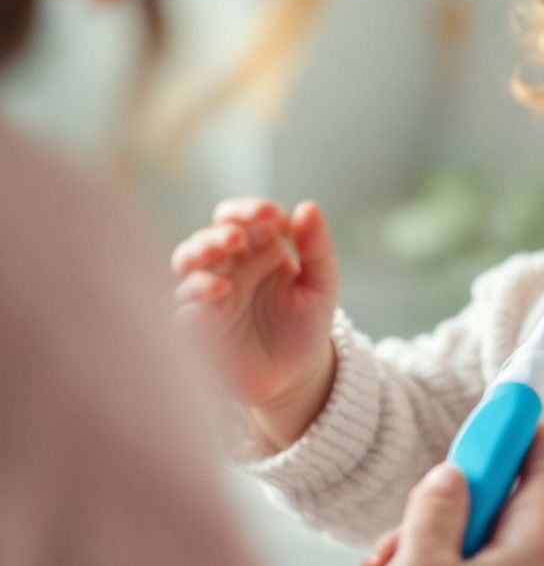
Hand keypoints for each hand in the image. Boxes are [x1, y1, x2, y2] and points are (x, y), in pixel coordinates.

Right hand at [171, 196, 339, 447]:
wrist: (296, 375)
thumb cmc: (307, 323)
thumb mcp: (322, 283)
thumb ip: (316, 246)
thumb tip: (308, 206)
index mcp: (259, 248)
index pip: (245, 216)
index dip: (251, 209)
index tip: (269, 214)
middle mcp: (229, 266)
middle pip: (209, 235)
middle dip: (219, 231)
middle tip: (237, 237)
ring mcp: (210, 294)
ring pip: (186, 262)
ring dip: (198, 251)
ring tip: (221, 253)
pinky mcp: (198, 324)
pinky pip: (183, 302)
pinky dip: (196, 290)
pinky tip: (221, 290)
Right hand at [365, 424, 543, 565]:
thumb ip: (434, 513)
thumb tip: (449, 476)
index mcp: (543, 542)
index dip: (521, 427)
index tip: (500, 405)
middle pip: (510, 504)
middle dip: (455, 503)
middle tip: (406, 528)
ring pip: (495, 541)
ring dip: (445, 541)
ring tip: (392, 560)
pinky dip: (458, 562)